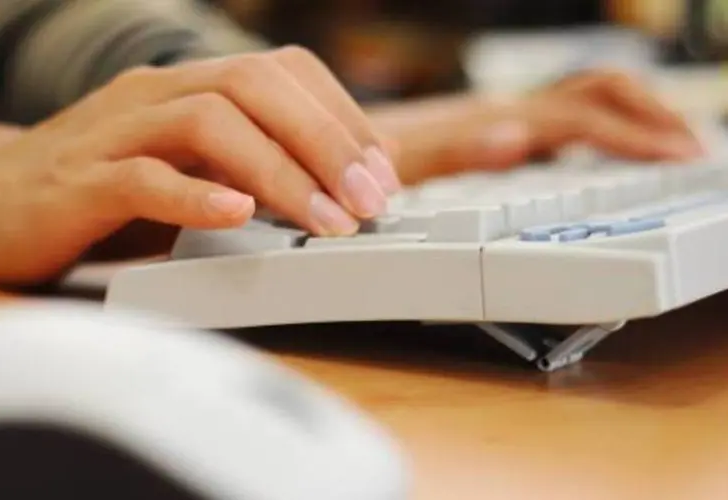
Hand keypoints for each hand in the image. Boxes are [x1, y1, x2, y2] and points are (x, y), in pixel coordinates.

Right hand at [0, 47, 400, 285]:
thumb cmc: (106, 188)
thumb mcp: (195, 170)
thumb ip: (256, 169)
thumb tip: (341, 185)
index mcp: (192, 87)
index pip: (283, 72)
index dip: (343, 118)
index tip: (384, 173)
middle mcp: (159, 95)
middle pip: (256, 86)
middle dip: (327, 142)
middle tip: (371, 200)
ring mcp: (117, 133)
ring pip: (209, 124)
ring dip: (280, 172)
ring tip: (326, 221)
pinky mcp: (81, 182)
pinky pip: (142, 176)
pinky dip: (195, 194)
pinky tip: (236, 214)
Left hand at [370, 69, 703, 183]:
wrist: (326, 150)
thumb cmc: (359, 161)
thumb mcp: (404, 163)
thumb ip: (457, 151)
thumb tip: (519, 136)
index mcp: (492, 121)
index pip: (582, 115)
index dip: (636, 134)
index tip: (679, 157)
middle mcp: (501, 114)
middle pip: (594, 93)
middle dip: (648, 117)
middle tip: (689, 151)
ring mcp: (497, 121)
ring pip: (579, 99)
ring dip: (630, 117)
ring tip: (666, 149)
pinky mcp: (489, 132)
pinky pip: (556, 121)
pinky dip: (596, 129)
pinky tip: (605, 154)